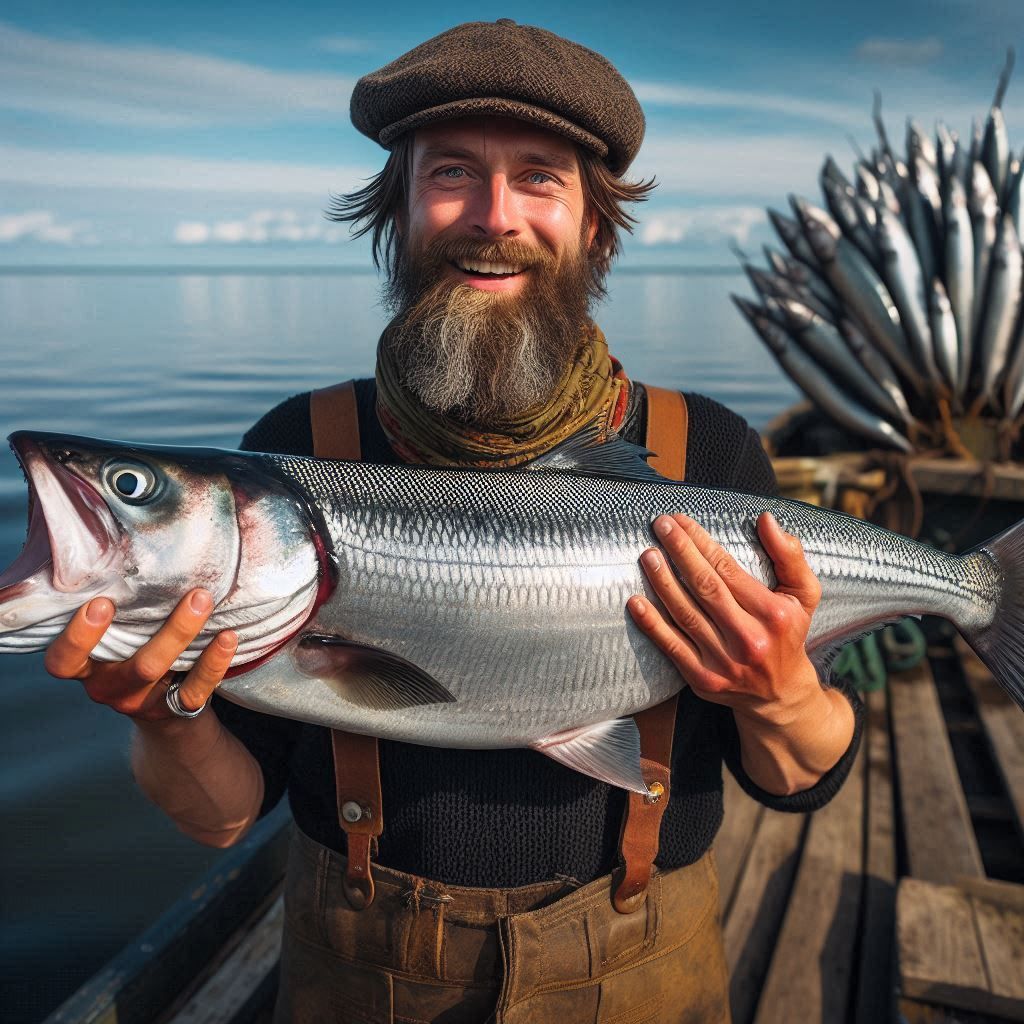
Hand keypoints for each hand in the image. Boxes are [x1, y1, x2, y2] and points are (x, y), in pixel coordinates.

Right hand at [44, 590, 236, 725]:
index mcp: (87, 667)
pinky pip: (194, 690)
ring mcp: (141, 701)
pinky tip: (228, 637)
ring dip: (183, 633)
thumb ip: (120, 608)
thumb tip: (135, 542)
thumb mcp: (118, 635)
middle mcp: (108, 687)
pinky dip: (213, 662)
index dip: (78, 637)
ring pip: (158, 671)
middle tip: (189, 592)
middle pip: (131, 664)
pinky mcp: (173, 710)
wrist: (161, 706)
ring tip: (204, 600)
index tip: (101, 602)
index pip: (64, 661)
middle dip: (161, 629)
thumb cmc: (133, 650)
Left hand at [627, 511, 821, 722]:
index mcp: (773, 615)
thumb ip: (789, 555)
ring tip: (648, 556)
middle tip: (660, 526)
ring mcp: (724, 662)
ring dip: (662, 582)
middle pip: (705, 588)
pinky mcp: (703, 679)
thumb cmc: (788, 632)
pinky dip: (651, 624)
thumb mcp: (803, 594)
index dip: (700, 542)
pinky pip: (672, 647)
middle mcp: (749, 639)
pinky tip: (635, 601)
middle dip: (679, 552)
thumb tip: (766, 519)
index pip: (728, 570)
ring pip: (685, 614)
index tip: (680, 521)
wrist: (780, 693)